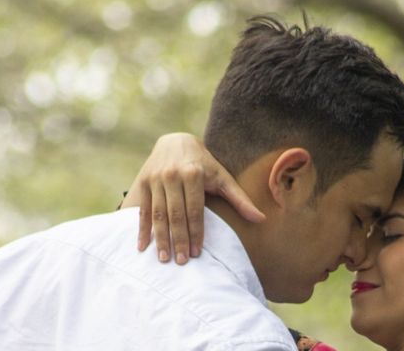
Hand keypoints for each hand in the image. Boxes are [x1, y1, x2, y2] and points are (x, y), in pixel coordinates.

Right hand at [121, 133, 264, 264]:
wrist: (175, 141)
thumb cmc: (204, 164)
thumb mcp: (222, 177)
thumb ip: (240, 199)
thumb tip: (261, 219)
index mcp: (193, 174)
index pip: (195, 209)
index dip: (196, 232)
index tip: (197, 253)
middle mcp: (171, 175)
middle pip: (175, 214)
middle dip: (178, 239)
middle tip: (181, 262)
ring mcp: (155, 179)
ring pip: (158, 214)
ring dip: (160, 238)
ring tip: (164, 259)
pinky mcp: (142, 182)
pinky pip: (142, 210)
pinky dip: (142, 229)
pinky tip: (143, 247)